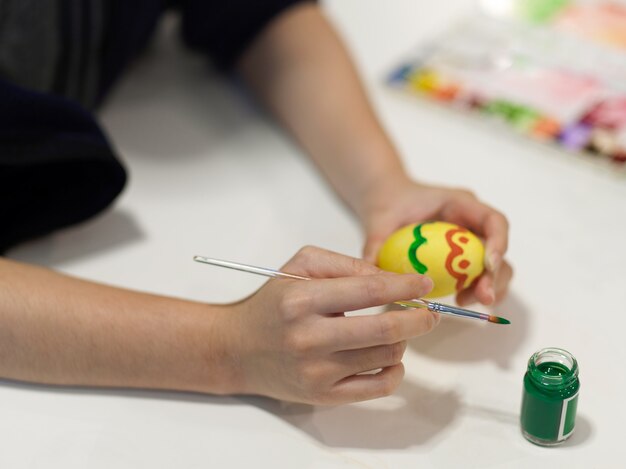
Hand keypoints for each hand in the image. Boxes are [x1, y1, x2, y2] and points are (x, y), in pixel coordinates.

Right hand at [222, 246, 436, 404]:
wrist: (237, 348)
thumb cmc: (273, 302)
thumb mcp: (299, 266)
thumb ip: (344, 264)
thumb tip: (389, 278)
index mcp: (302, 300)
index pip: (369, 290)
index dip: (405, 286)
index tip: (424, 284)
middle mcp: (309, 338)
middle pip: (384, 330)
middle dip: (419, 319)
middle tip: (429, 313)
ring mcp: (316, 371)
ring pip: (385, 357)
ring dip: (403, 341)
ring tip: (396, 330)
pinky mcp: (323, 396)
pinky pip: (377, 387)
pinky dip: (395, 371)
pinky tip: (390, 357)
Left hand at [361, 177, 512, 305]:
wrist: (390, 204)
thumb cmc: (390, 207)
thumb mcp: (379, 222)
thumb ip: (375, 243)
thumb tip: (372, 269)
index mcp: (460, 203)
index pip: (493, 220)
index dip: (498, 243)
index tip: (488, 265)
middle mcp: (472, 221)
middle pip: (498, 248)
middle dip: (496, 275)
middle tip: (483, 298)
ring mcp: (472, 240)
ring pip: (496, 265)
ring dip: (489, 287)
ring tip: (465, 302)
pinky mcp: (466, 257)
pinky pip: (479, 275)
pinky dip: (475, 289)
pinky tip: (459, 301)